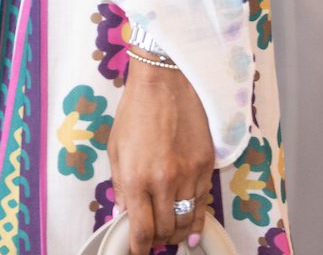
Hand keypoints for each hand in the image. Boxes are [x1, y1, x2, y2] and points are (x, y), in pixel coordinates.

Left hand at [111, 58, 211, 251]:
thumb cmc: (134, 114)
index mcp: (137, 178)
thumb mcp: (116, 150)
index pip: (142, 229)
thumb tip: (123, 214)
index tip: (137, 251)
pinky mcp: (206, 167)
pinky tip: (191, 229)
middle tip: (152, 240)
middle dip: (158, 240)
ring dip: (177, 232)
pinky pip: (202, 204)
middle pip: (166, 229)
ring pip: (186, 220)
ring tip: (170, 235)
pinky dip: (196, 220)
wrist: (164, 85)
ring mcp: (189, 176)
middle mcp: (164, 182)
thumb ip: (121, 186)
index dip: (140, 247)